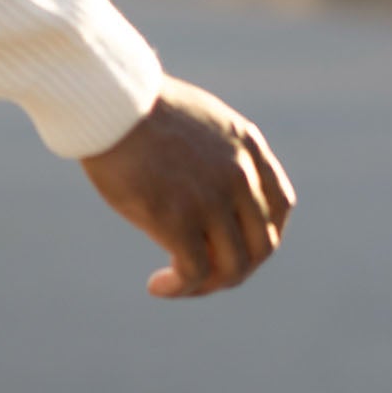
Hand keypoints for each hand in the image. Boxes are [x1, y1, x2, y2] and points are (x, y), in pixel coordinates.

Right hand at [80, 77, 295, 298]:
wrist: (111, 104)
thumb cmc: (136, 113)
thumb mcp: (193, 123)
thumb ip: (210, 152)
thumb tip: (195, 182)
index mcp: (247, 147)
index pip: (280, 207)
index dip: (259, 238)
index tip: (225, 247)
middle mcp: (239, 175)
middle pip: (262, 246)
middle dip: (233, 271)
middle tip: (199, 277)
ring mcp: (212, 199)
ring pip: (234, 267)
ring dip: (206, 287)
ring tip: (175, 285)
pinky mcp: (179, 219)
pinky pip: (194, 272)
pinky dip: (179, 288)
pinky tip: (157, 286)